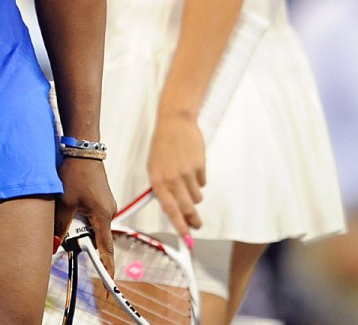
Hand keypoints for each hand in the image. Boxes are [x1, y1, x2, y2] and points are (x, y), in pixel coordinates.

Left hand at [55, 157, 116, 275]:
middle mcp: (108, 211)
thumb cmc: (76, 170)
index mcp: (103, 215)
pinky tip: (70, 205)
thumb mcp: (64, 201)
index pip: (106, 248)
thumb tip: (52, 244)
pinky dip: (81, 216)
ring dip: (79, 226)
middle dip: (82, 241)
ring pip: (92, 225)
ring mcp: (106, 204)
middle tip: (67, 237)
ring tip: (67, 210)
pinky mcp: (101, 198)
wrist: (82, 147)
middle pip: (97, 237)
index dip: (107, 267)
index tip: (108, 284)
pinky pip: (92, 215)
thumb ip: (59, 225)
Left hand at [147, 111, 205, 238]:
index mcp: (158, 180)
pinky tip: (192, 166)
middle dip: (194, 220)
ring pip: (197, 197)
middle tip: (197, 224)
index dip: (179, 225)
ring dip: (195, 195)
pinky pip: (203, 182)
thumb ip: (161, 188)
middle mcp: (172, 179)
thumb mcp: (154, 167)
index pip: (170, 209)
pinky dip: (199, 179)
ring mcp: (187, 172)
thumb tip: (171, 209)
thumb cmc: (163, 145)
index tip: (186, 236)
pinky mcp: (200, 166)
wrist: (175, 122)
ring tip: (188, 180)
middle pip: (188, 208)